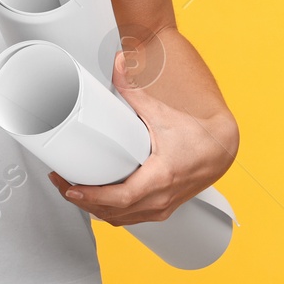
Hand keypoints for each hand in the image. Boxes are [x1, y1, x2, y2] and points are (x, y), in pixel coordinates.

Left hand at [48, 49, 237, 226]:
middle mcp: (160, 199)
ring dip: (94, 209)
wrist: (222, 150)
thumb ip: (135, 91)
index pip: (121, 197)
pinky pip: (130, 219)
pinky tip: (97, 201)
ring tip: (73, 191)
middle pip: (113, 212)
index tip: (72, 188)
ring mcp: (161, 208)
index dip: (93, 196)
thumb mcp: (162, 114)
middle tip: (61, 183)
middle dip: (83, 201)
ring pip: (120, 219)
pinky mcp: (161, 210)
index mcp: (161, 177)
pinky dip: (110, 212)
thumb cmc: (197, 136)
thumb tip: (118, 64)